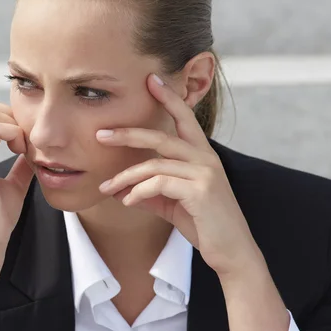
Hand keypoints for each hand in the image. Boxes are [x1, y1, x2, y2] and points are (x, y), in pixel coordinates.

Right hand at [0, 98, 33, 253]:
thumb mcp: (11, 185)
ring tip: (23, 147)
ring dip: (11, 123)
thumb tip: (33, 152)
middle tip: (23, 139)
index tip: (22, 139)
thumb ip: (19, 166)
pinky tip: (22, 152)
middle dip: (7, 114)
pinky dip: (14, 134)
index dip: (4, 118)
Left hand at [97, 75, 262, 275]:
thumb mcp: (172, 202)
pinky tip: (127, 202)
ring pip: (154, 164)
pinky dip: (138, 192)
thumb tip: (121, 190)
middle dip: (127, 134)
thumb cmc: (202, 223)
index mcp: (201, 155)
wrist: (230, 251)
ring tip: (106, 188)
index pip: (183, 119)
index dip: (169, 97)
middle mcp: (205, 158)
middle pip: (160, 136)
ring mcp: (205, 172)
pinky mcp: (200, 190)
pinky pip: (159, 183)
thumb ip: (151, 190)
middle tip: (100, 135)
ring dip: (125, 177)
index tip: (152, 79)